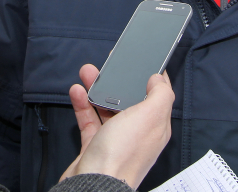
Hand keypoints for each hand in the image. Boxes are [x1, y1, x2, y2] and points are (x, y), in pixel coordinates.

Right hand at [60, 64, 173, 188]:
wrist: (94, 183)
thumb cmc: (122, 152)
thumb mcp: (150, 115)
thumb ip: (160, 94)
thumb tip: (159, 79)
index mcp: (155, 126)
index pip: (158, 96)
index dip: (151, 76)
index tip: (143, 60)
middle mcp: (137, 133)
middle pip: (130, 99)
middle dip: (119, 79)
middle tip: (109, 64)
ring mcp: (116, 140)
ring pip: (107, 107)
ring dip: (98, 88)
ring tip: (87, 73)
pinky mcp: (95, 146)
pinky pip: (89, 120)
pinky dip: (83, 105)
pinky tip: (77, 92)